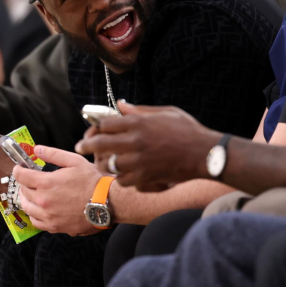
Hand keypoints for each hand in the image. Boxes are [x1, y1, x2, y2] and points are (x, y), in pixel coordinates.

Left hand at [13, 146, 103, 235]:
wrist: (106, 202)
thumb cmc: (92, 181)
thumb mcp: (74, 161)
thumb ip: (53, 154)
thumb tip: (37, 149)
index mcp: (46, 183)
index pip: (21, 176)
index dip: (18, 169)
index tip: (20, 167)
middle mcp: (43, 201)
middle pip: (23, 192)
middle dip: (24, 183)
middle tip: (30, 179)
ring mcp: (48, 216)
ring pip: (27, 208)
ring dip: (26, 199)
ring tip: (33, 194)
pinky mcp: (54, 226)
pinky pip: (36, 222)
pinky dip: (34, 214)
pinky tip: (41, 208)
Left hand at [75, 103, 219, 191]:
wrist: (204, 154)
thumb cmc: (187, 130)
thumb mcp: (165, 112)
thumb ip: (140, 110)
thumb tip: (121, 106)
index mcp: (139, 123)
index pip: (105, 124)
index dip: (95, 127)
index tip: (91, 131)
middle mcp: (135, 142)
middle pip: (100, 144)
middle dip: (87, 146)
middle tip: (82, 147)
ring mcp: (138, 161)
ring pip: (109, 165)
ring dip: (104, 163)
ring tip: (103, 162)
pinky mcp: (144, 178)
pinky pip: (123, 180)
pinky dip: (121, 177)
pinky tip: (124, 173)